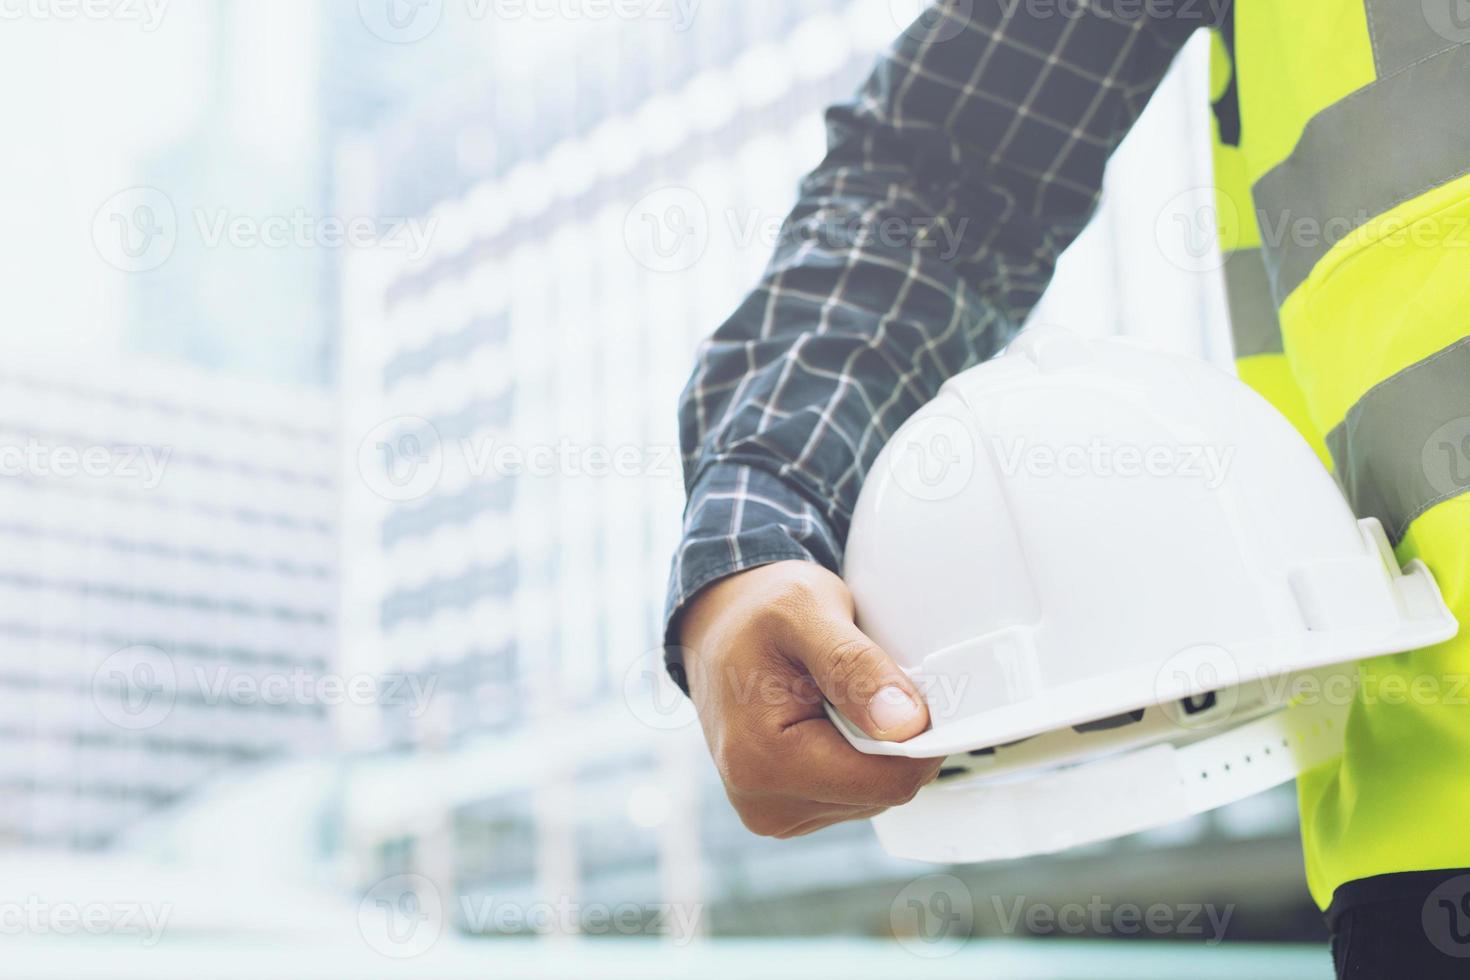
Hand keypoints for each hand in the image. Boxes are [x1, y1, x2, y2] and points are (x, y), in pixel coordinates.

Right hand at [677, 560, 941, 837]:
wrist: (718, 626)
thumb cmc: (757, 613)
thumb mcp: (805, 610)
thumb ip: (855, 665)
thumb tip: (905, 724)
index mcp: (763, 761)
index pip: (888, 781)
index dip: (919, 736)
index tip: (914, 687)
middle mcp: (764, 803)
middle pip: (882, 791)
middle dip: (892, 738)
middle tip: (865, 681)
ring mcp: (774, 813)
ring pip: (872, 795)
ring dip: (874, 745)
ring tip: (838, 696)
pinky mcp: (787, 810)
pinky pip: (852, 795)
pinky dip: (857, 755)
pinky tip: (830, 718)